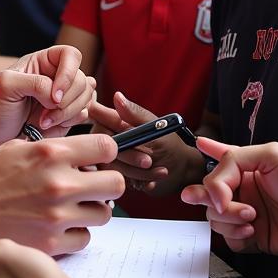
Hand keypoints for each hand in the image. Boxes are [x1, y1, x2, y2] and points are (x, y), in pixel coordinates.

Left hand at [0, 62, 94, 145]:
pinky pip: (84, 114)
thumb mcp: (6, 85)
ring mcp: (64, 96)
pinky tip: (48, 126)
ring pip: (87, 97)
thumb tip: (57, 95)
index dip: (68, 74)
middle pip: (82, 80)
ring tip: (42, 121)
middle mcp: (57, 76)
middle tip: (43, 114)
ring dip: (67, 113)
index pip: (71, 55)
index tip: (53, 95)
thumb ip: (35, 82)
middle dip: (65, 101)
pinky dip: (69, 122)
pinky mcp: (68, 115)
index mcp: (43, 61)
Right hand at [0, 132, 122, 255]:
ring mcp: (57, 216)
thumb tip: (82, 154)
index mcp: (51, 153)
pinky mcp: (51, 243)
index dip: (106, 152)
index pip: (107, 146)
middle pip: (116, 184)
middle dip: (106, 183)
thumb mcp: (17, 147)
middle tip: (91, 186)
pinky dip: (76, 233)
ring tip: (71, 207)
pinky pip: (85, 239)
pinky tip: (59, 226)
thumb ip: (53, 148)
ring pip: (104, 214)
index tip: (99, 158)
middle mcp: (60, 183)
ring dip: (91, 209)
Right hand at [89, 93, 205, 195]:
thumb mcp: (157, 128)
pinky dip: (139, 181)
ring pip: (111, 166)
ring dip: (139, 171)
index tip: (117, 141)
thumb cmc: (171, 145)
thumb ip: (135, 114)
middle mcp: (110, 137)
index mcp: (117, 120)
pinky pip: (118, 180)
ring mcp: (111, 157)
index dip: (101, 126)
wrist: (182, 172)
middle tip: (149, 161)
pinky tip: (152, 180)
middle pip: (103, 145)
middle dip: (130, 156)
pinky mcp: (115, 175)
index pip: (96, 117)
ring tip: (160, 170)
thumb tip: (117, 96)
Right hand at [181, 139, 277, 254]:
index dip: (208, 152)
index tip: (199, 146)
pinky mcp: (254, 238)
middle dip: (208, 196)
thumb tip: (214, 191)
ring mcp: (247, 215)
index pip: (221, 161)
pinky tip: (251, 229)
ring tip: (250, 214)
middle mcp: (244, 191)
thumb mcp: (269, 154)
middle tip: (209, 199)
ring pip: (215, 217)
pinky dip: (235, 235)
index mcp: (247, 168)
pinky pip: (229, 240)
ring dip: (228, 217)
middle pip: (209, 194)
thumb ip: (232, 160)